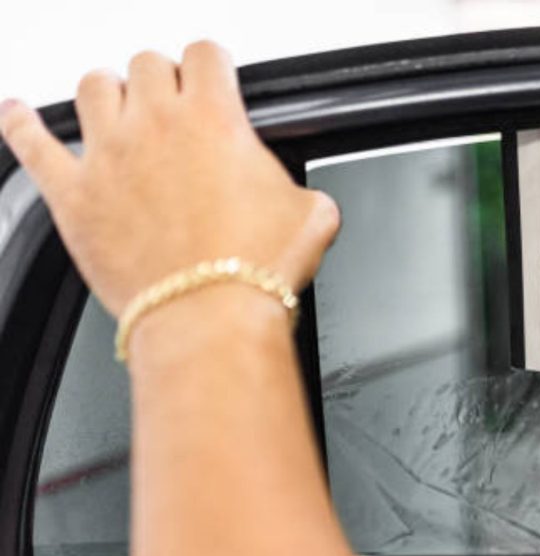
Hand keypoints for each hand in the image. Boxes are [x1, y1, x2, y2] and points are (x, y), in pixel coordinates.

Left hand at [0, 41, 339, 316]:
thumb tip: (307, 198)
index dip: (211, 63)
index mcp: (214, 119)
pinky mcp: (72, 196)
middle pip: (146, 64)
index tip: (213, 76)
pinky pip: (32, 143)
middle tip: (174, 103)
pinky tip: (20, 115)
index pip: (204, 55)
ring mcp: (108, 157)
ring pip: (93, 87)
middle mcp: (155, 126)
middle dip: (163, 78)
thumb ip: (304, 189)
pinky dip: (22, 124)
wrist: (210, 319)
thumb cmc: (257, 270)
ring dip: (110, 92)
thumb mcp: (313, 216)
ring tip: (119, 107)